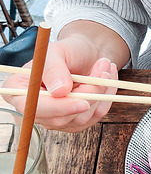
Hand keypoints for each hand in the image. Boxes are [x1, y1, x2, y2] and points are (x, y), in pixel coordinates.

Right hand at [2, 38, 118, 131]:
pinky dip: (106, 97)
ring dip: (100, 92)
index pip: (32, 108)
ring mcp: (57, 119)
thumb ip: (54, 69)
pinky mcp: (77, 122)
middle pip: (61, 118)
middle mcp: (37, 109)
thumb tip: (60, 91)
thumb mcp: (57, 52)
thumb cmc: (68, 51)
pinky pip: (96, 116)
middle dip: (87, 96)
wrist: (86, 55)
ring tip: (105, 67)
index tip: (82, 103)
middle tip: (102, 70)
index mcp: (20, 90)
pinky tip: (107, 79)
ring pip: (82, 118)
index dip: (57, 108)